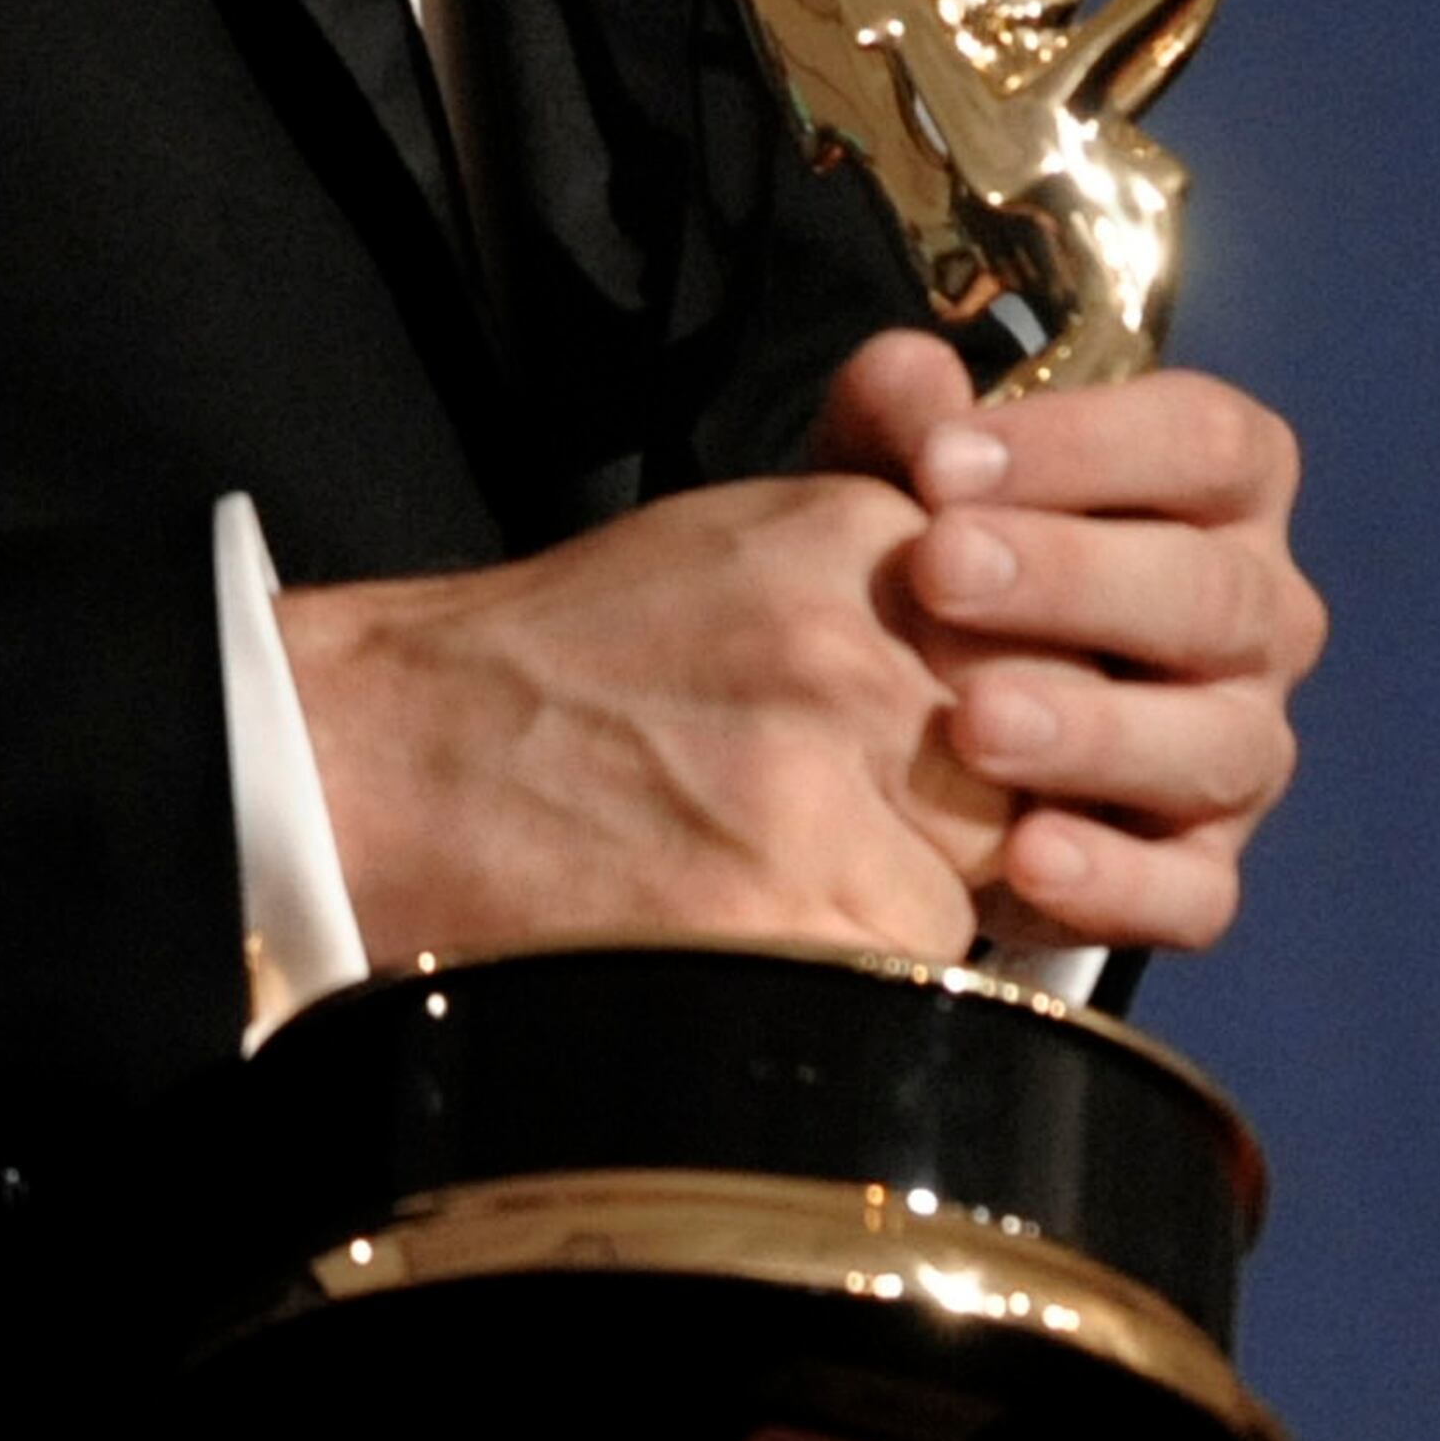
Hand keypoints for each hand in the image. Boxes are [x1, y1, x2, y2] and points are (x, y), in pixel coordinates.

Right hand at [273, 425, 1006, 974]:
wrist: (391, 755)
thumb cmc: (566, 656)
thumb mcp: (739, 532)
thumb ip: (887, 507)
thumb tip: (988, 465)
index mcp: (851, 538)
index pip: (1048, 624)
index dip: (1025, 696)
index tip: (969, 730)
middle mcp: (851, 650)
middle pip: (1036, 754)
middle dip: (989, 805)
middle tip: (885, 820)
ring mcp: (816, 788)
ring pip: (985, 880)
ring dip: (923, 901)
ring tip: (806, 877)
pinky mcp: (783, 919)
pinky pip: (909, 976)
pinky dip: (859, 975)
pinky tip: (772, 936)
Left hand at [822, 329, 1326, 957]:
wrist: (912, 727)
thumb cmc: (934, 569)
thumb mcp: (896, 487)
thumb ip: (897, 425)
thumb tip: (908, 374)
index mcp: (1213, 493)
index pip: (1208, 441)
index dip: (1087, 443)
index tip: (943, 459)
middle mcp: (1256, 615)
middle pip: (1212, 589)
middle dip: (1074, 577)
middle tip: (939, 569)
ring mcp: (1240, 748)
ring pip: (1218, 743)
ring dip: (1096, 732)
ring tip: (974, 724)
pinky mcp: (1204, 870)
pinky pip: (1196, 890)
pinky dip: (1117, 881)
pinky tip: (1026, 857)